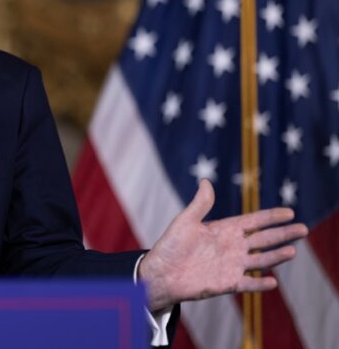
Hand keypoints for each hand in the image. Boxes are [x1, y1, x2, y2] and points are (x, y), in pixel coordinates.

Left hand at [138, 179, 307, 311]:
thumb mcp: (185, 221)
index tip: (289, 212)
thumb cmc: (170, 246)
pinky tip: (272, 282)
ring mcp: (232, 265)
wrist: (160, 272)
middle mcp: (233, 247)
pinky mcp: (227, 283)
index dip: (271, 217)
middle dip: (283, 234)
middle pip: (264, 239)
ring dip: (276, 257)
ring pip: (261, 260)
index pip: (254, 222)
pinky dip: (259, 284)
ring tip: (292, 251)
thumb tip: (205, 181)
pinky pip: (248, 284)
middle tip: (303, 229)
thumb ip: (200, 204)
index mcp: (225, 230)